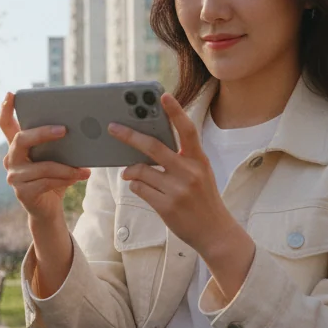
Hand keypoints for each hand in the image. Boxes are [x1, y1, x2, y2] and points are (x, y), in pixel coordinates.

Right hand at [0, 92, 91, 223]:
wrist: (47, 209)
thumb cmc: (53, 177)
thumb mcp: (54, 158)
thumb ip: (58, 144)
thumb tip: (81, 129)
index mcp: (17, 147)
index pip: (5, 124)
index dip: (5, 109)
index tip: (10, 94)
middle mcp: (10, 159)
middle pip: (21, 139)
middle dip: (43, 133)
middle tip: (64, 129)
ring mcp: (14, 177)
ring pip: (42, 166)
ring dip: (66, 167)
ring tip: (84, 168)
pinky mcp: (22, 193)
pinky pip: (46, 182)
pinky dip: (65, 179)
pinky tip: (79, 177)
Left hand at [109, 94, 255, 298]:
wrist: (215, 232)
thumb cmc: (203, 199)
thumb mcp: (200, 173)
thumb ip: (180, 159)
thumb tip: (145, 148)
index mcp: (199, 160)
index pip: (187, 130)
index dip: (175, 112)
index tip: (162, 96)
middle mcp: (189, 172)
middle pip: (153, 147)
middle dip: (129, 135)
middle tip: (113, 127)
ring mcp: (178, 190)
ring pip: (140, 170)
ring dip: (130, 170)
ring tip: (129, 171)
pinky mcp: (166, 206)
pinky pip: (138, 188)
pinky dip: (134, 185)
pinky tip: (139, 186)